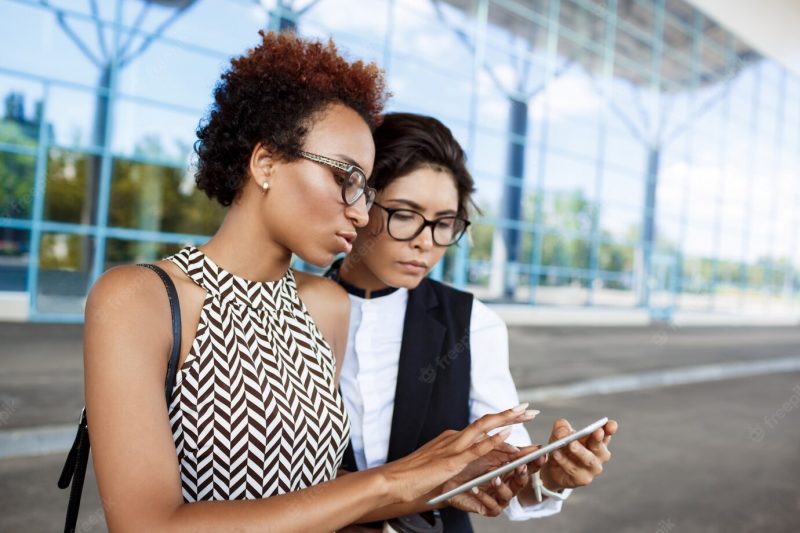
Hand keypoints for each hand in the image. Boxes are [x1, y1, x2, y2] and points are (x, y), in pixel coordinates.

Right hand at [379, 404, 538, 504]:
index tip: (518, 416)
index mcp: (451, 440)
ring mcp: (451, 448)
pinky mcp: (450, 461)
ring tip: (524, 413)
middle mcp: (452, 438)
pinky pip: (474, 449)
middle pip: (486, 422)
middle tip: (530, 409)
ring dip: (505, 419)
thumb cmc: (412, 481)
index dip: (502, 421)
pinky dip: (492, 441)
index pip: (481, 428)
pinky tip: (506, 436)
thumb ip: (457, 467)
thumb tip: (472, 471)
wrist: (391, 482)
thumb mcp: (440, 471)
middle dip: (510, 414)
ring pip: (482, 428)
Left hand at [443, 440, 545, 515]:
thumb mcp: (486, 453)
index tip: (542, 453)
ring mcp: (498, 497)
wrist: (447, 480)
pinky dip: (484, 497)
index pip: (526, 465)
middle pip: (522, 480)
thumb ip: (504, 450)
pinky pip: (492, 506)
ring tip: (494, 478)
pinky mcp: (488, 508)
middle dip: (524, 473)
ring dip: (502, 486)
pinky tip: (476, 488)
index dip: (535, 460)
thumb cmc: (467, 465)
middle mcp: (507, 483)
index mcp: (509, 469)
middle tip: (521, 465)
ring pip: (509, 494)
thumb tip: (522, 447)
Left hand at [539, 418, 617, 490]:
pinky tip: (557, 454)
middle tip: (596, 432)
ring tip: (569, 444)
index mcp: (597, 441)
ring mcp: (593, 469)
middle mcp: (599, 455)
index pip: (606, 434)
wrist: (553, 469)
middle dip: (597, 439)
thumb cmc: (562, 447)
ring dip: (579, 451)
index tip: (611, 424)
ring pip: (588, 460)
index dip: (610, 429)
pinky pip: (574, 470)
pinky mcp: (583, 479)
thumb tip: (563, 432)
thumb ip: (562, 428)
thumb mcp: (560, 434)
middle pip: (600, 447)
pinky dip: (565, 462)